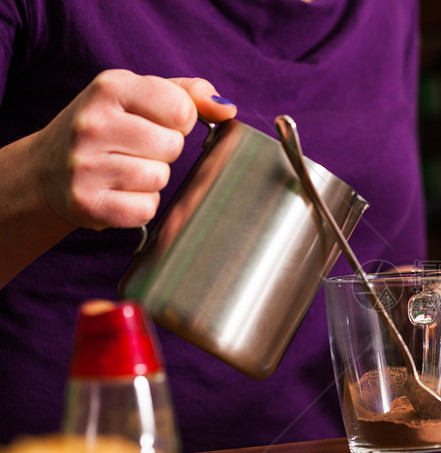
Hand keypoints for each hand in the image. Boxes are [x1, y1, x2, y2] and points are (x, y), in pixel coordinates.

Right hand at [33, 69, 236, 229]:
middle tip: (137, 149)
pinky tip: (120, 193)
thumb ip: (188, 94)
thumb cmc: (107, 129)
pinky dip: (141, 205)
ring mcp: (85, 164)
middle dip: (165, 151)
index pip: (182, 109)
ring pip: (160, 178)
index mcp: (111, 87)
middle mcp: (92, 123)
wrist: (47, 170)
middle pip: (173, 146)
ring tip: (125, 170)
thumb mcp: (138, 96)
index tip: (158, 123)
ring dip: (152, 179)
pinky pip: (146, 209)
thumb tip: (226, 109)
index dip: (180, 121)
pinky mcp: (87, 203)